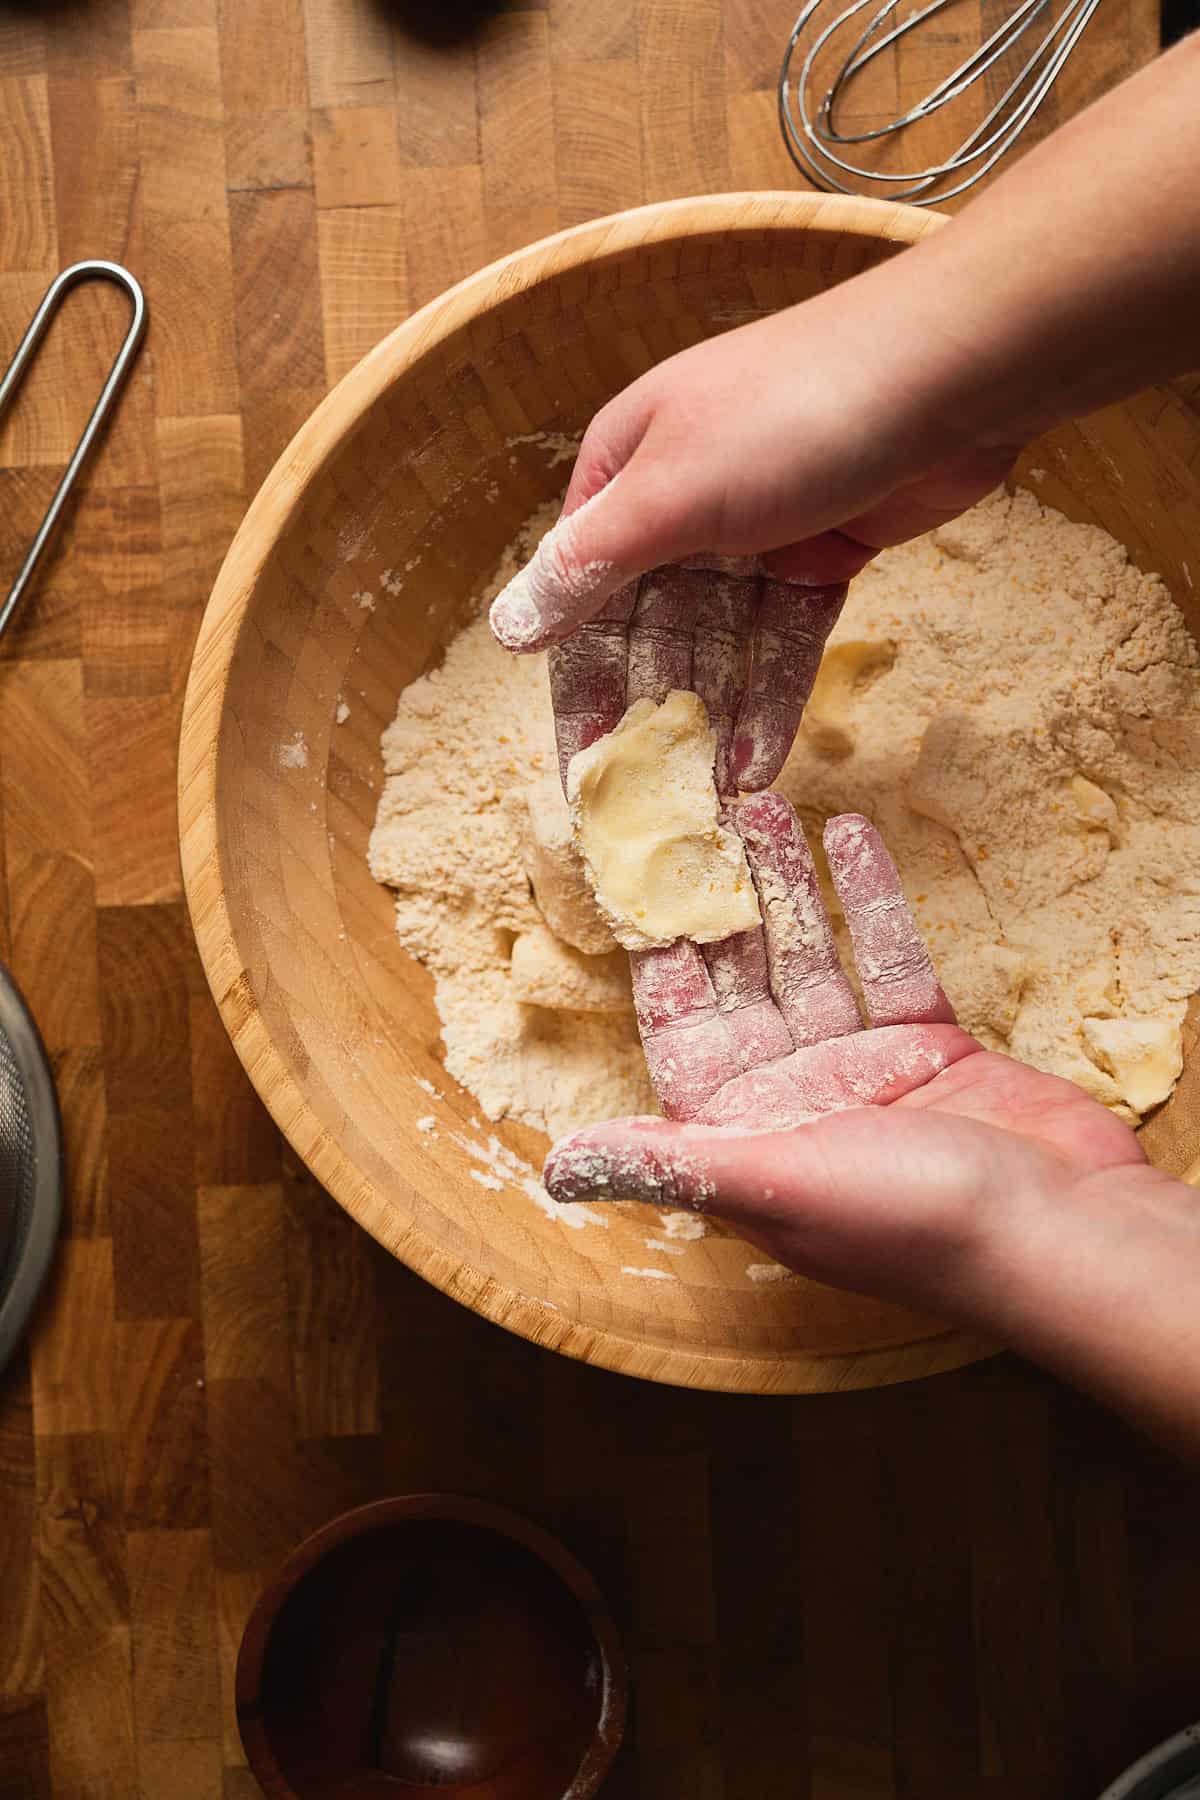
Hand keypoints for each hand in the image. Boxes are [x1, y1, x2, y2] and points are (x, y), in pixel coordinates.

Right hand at [490, 285, 1016, 788]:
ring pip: (721, 647)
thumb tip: (507, 628)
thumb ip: (588, 566)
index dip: (579, 693)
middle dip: (651, 720)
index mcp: (624, 475)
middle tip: (652, 810)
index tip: (580, 776)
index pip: (580, 601)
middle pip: (650, 634)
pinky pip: (784, 643)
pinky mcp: (822, 555)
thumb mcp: (669, 493)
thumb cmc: (790, 413)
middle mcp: (679, 505)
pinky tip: (761, 764)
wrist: (948, 372)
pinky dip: (774, 697)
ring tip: (711, 805)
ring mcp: (753, 532)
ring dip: (714, 722)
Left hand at [544, 798, 1146, 1320]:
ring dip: (787, 886)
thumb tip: (552, 1173)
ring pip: (810, 959)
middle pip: (740, 981)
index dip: (653, 951)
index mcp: (740, 1137)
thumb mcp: (775, 1187)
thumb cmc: (915, 1224)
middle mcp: (792, 1102)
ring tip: (762, 804)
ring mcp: (862, 1071)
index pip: (677, 1029)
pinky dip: (869, 901)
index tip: (629, 870)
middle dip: (719, 901)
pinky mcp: (930, 1047)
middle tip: (696, 813)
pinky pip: (888, 961)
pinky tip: (848, 835)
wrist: (1062, 1235)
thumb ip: (669, 1165)